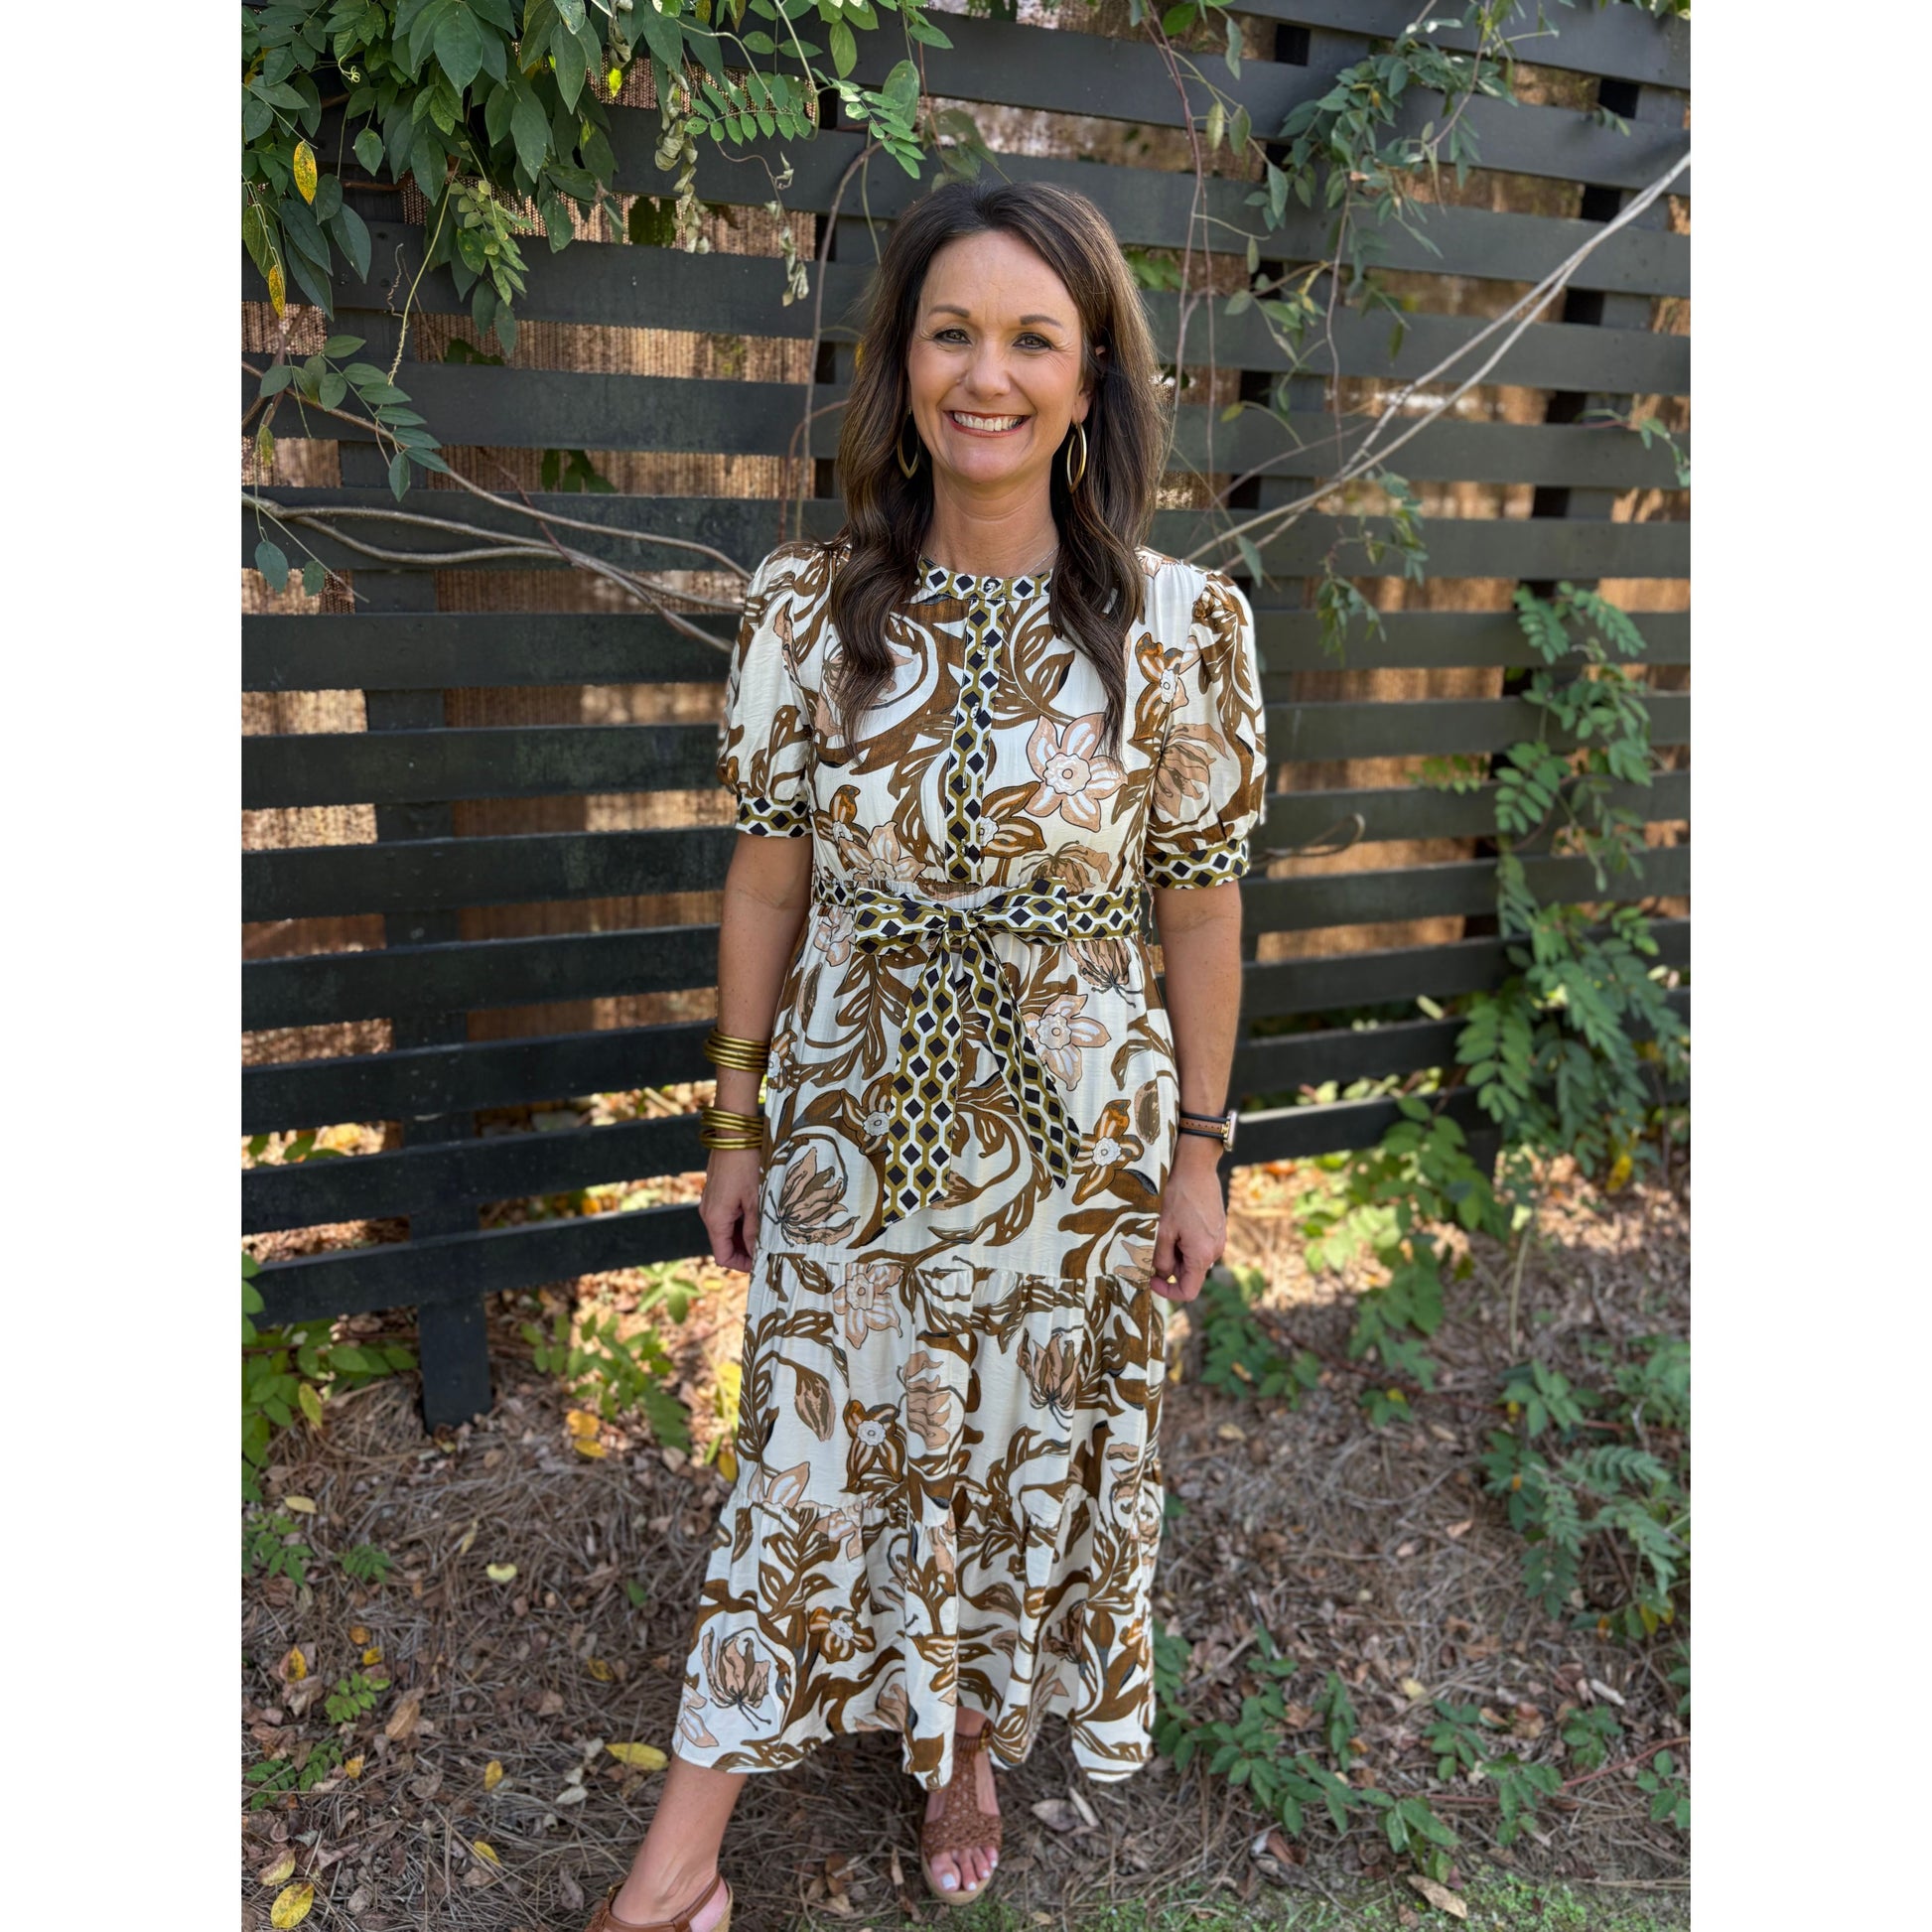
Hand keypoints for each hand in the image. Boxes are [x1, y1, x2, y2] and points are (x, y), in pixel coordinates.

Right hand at [700, 1147, 763, 1272]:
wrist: (735, 1133)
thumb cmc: (746, 1164)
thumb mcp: (755, 1199)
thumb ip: (753, 1228)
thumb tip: (756, 1252)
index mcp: (715, 1218)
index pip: (722, 1257)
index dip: (741, 1264)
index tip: (761, 1263)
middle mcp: (708, 1213)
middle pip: (724, 1245)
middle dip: (745, 1251)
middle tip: (769, 1249)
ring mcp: (711, 1202)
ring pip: (726, 1230)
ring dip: (744, 1236)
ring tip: (767, 1233)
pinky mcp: (716, 1193)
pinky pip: (726, 1216)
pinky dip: (740, 1222)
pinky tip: (759, 1216)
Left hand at [1149, 1149, 1225, 1302]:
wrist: (1197, 1167)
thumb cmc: (1178, 1196)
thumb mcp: (1162, 1230)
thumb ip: (1160, 1258)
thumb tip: (1160, 1274)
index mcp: (1203, 1255)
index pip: (1188, 1291)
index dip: (1167, 1291)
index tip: (1150, 1279)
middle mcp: (1216, 1251)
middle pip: (1189, 1273)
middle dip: (1168, 1265)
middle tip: (1153, 1243)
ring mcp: (1219, 1239)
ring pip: (1192, 1258)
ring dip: (1175, 1251)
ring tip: (1165, 1228)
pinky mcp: (1217, 1228)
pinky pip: (1199, 1245)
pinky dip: (1184, 1241)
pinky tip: (1176, 1221)